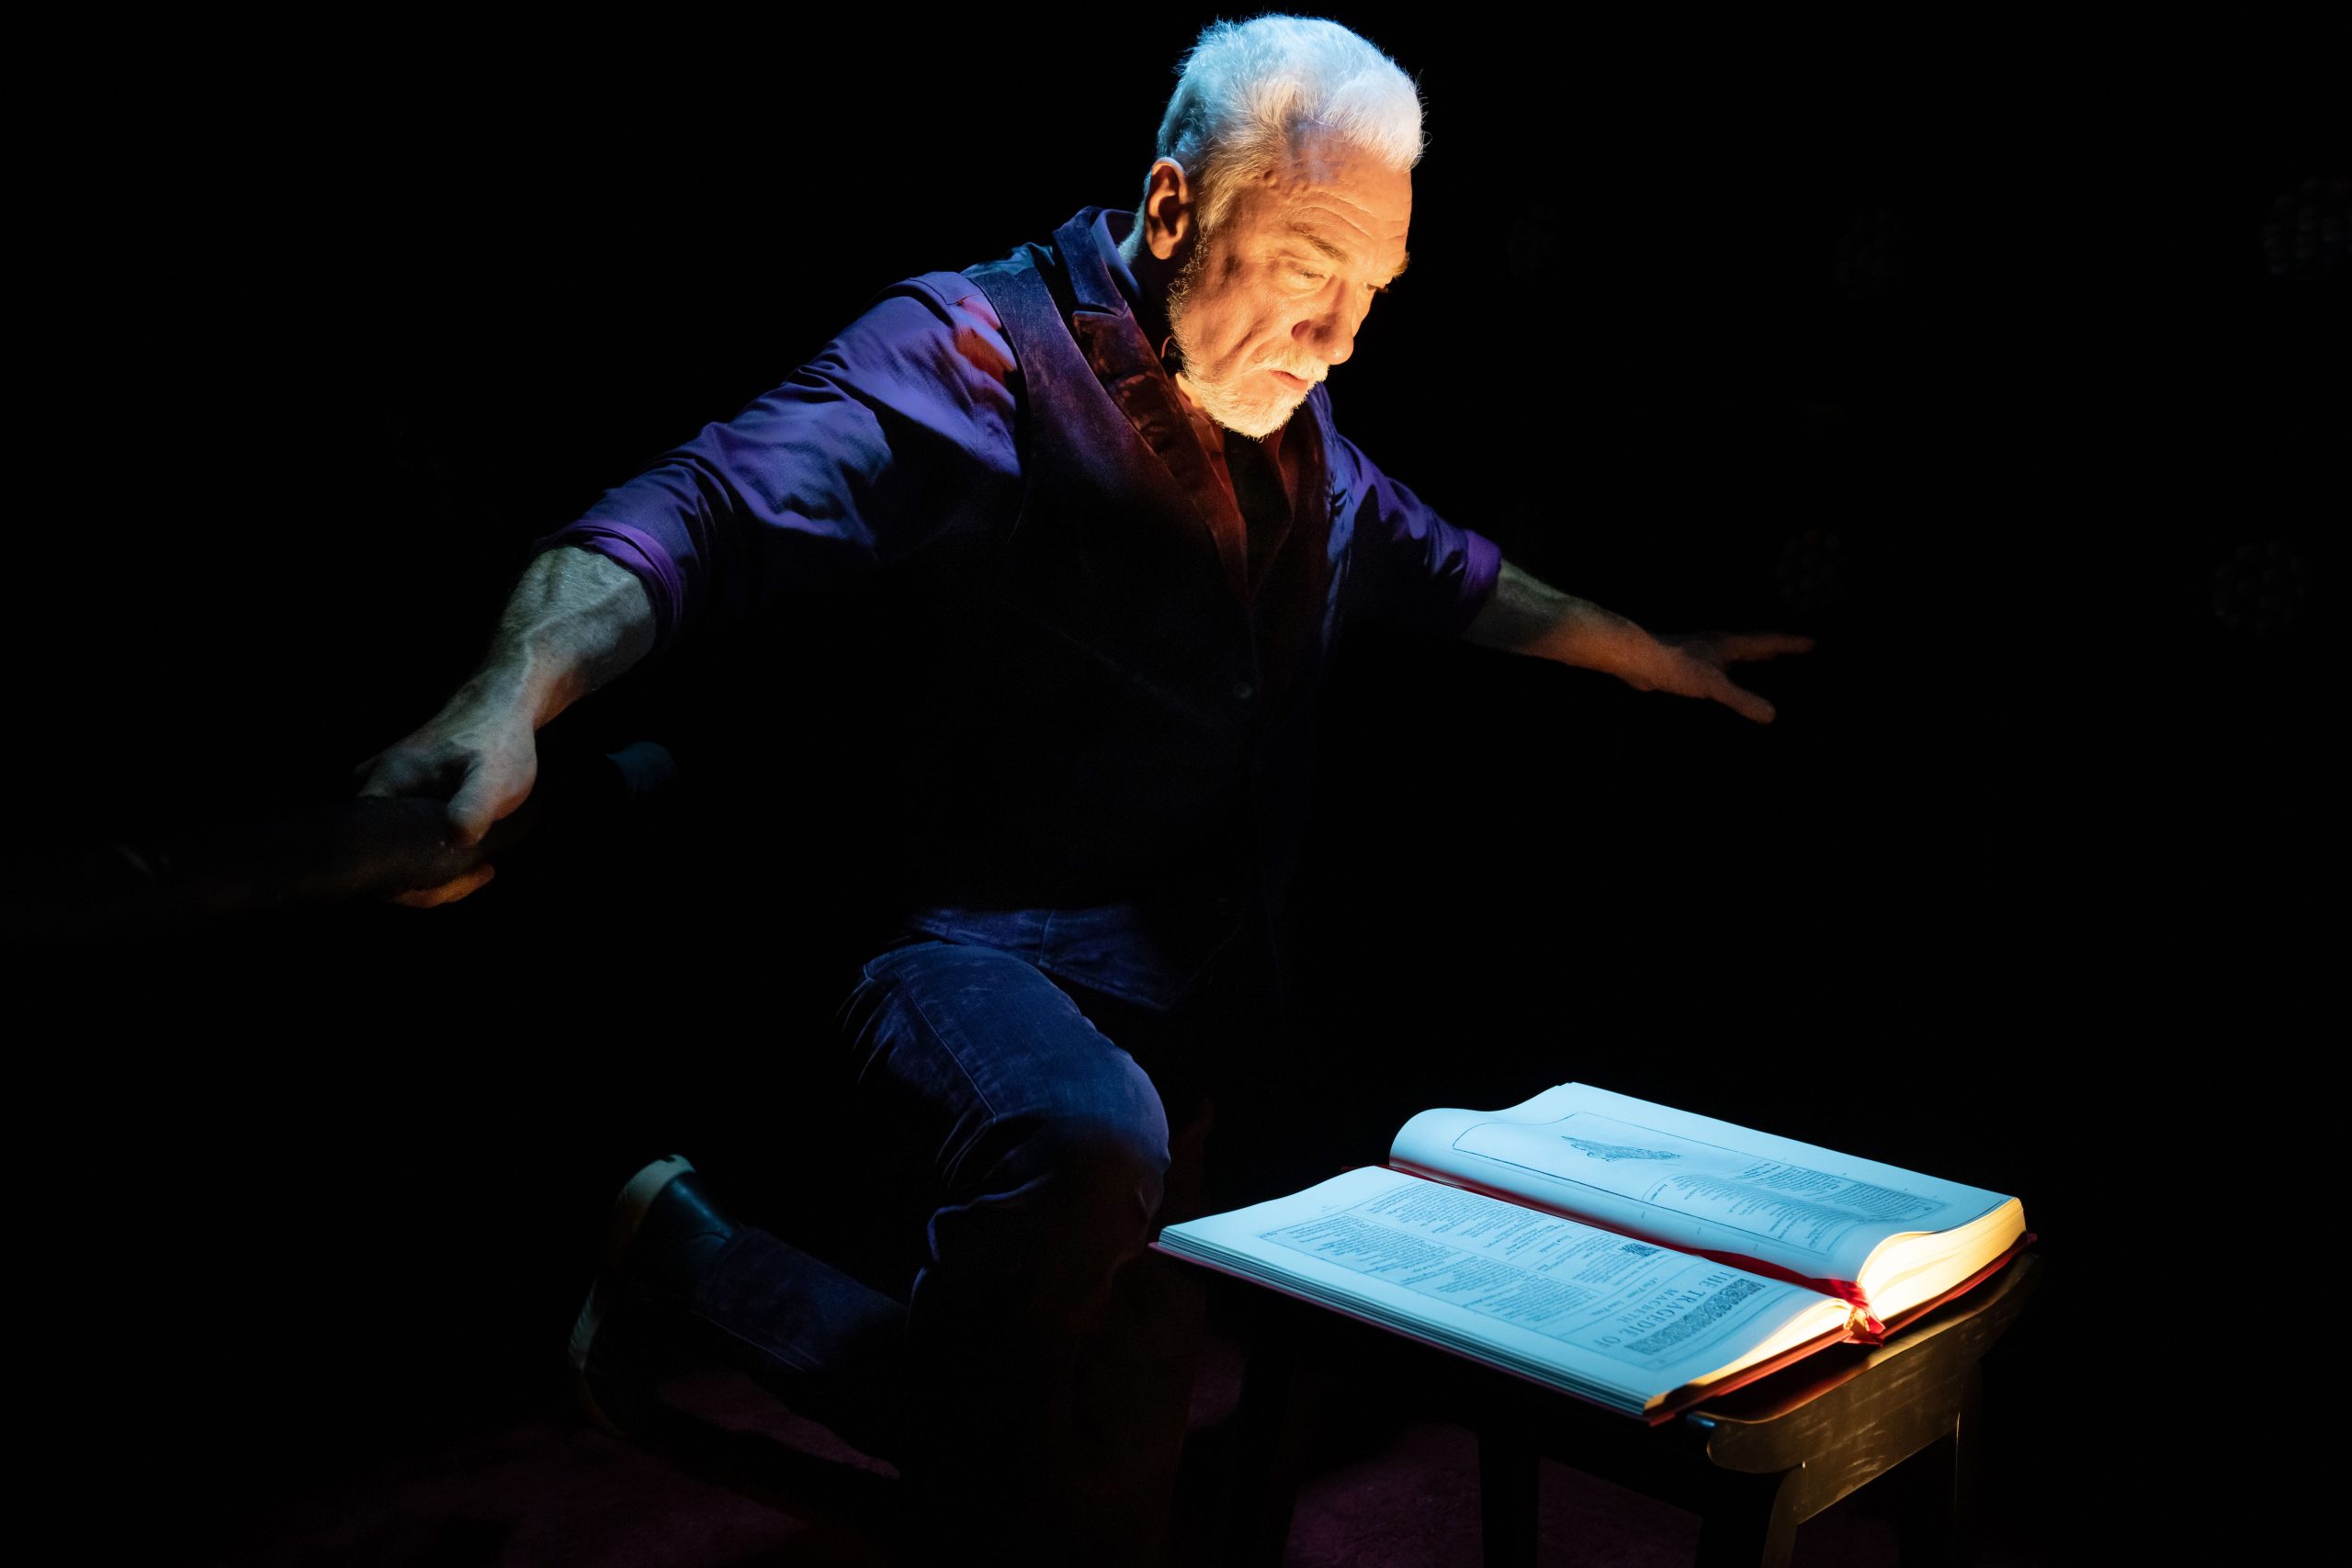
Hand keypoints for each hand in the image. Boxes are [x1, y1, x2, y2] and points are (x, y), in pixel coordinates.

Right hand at [351, 680, 538, 905]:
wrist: (501, 707)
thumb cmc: (498, 741)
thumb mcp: (494, 777)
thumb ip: (474, 806)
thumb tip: (457, 837)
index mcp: (383, 785)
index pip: (371, 858)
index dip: (410, 884)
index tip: (456, 881)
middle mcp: (370, 788)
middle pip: (381, 861)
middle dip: (429, 883)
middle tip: (479, 873)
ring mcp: (380, 788)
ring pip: (392, 851)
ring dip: (433, 872)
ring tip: (478, 867)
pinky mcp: (395, 791)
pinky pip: (401, 836)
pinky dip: (431, 853)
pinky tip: (466, 853)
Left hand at [1626, 632, 1814, 723]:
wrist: (1636, 660)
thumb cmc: (1676, 666)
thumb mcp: (1714, 685)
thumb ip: (1742, 700)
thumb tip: (1773, 716)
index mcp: (1731, 645)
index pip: (1769, 641)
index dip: (1791, 643)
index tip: (1814, 642)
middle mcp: (1719, 645)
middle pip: (1755, 644)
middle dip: (1777, 648)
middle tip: (1798, 650)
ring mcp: (1703, 654)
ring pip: (1737, 655)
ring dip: (1754, 658)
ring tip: (1770, 663)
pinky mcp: (1689, 666)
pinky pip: (1721, 668)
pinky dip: (1733, 673)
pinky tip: (1728, 683)